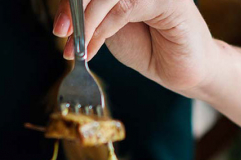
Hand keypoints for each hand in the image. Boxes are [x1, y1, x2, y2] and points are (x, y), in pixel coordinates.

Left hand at [53, 0, 221, 94]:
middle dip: (74, 7)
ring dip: (86, 22)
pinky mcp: (168, 0)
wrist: (181, 71)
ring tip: (75, 46)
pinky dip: (103, 29)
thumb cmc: (149, 47)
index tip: (59, 25)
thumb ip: (92, 15)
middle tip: (61, 31)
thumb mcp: (109, 29)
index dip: (70, 2)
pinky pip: (125, 7)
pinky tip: (92, 48)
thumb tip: (65, 13)